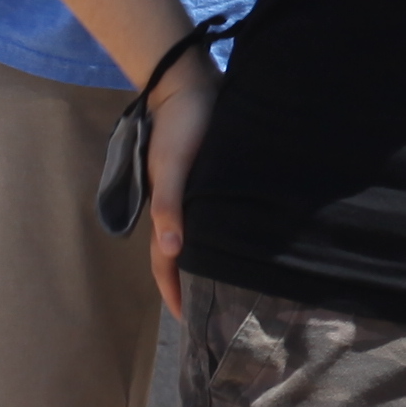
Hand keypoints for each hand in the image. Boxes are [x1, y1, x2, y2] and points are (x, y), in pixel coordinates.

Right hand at [139, 52, 212, 311]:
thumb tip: (172, 249)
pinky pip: (211, 216)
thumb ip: (170, 203)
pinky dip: (220, 235)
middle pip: (180, 255)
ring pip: (198, 237)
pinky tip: (239, 240)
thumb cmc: (183, 124)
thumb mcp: (173, 163)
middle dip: (191, 285)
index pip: (166, 262)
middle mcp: (179, 206)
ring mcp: (194, 193)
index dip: (174, 292)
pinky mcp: (211, 178)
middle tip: (214, 315)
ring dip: (207, 262)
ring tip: (228, 287)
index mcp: (167, 208)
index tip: (188, 323)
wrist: (190, 83)